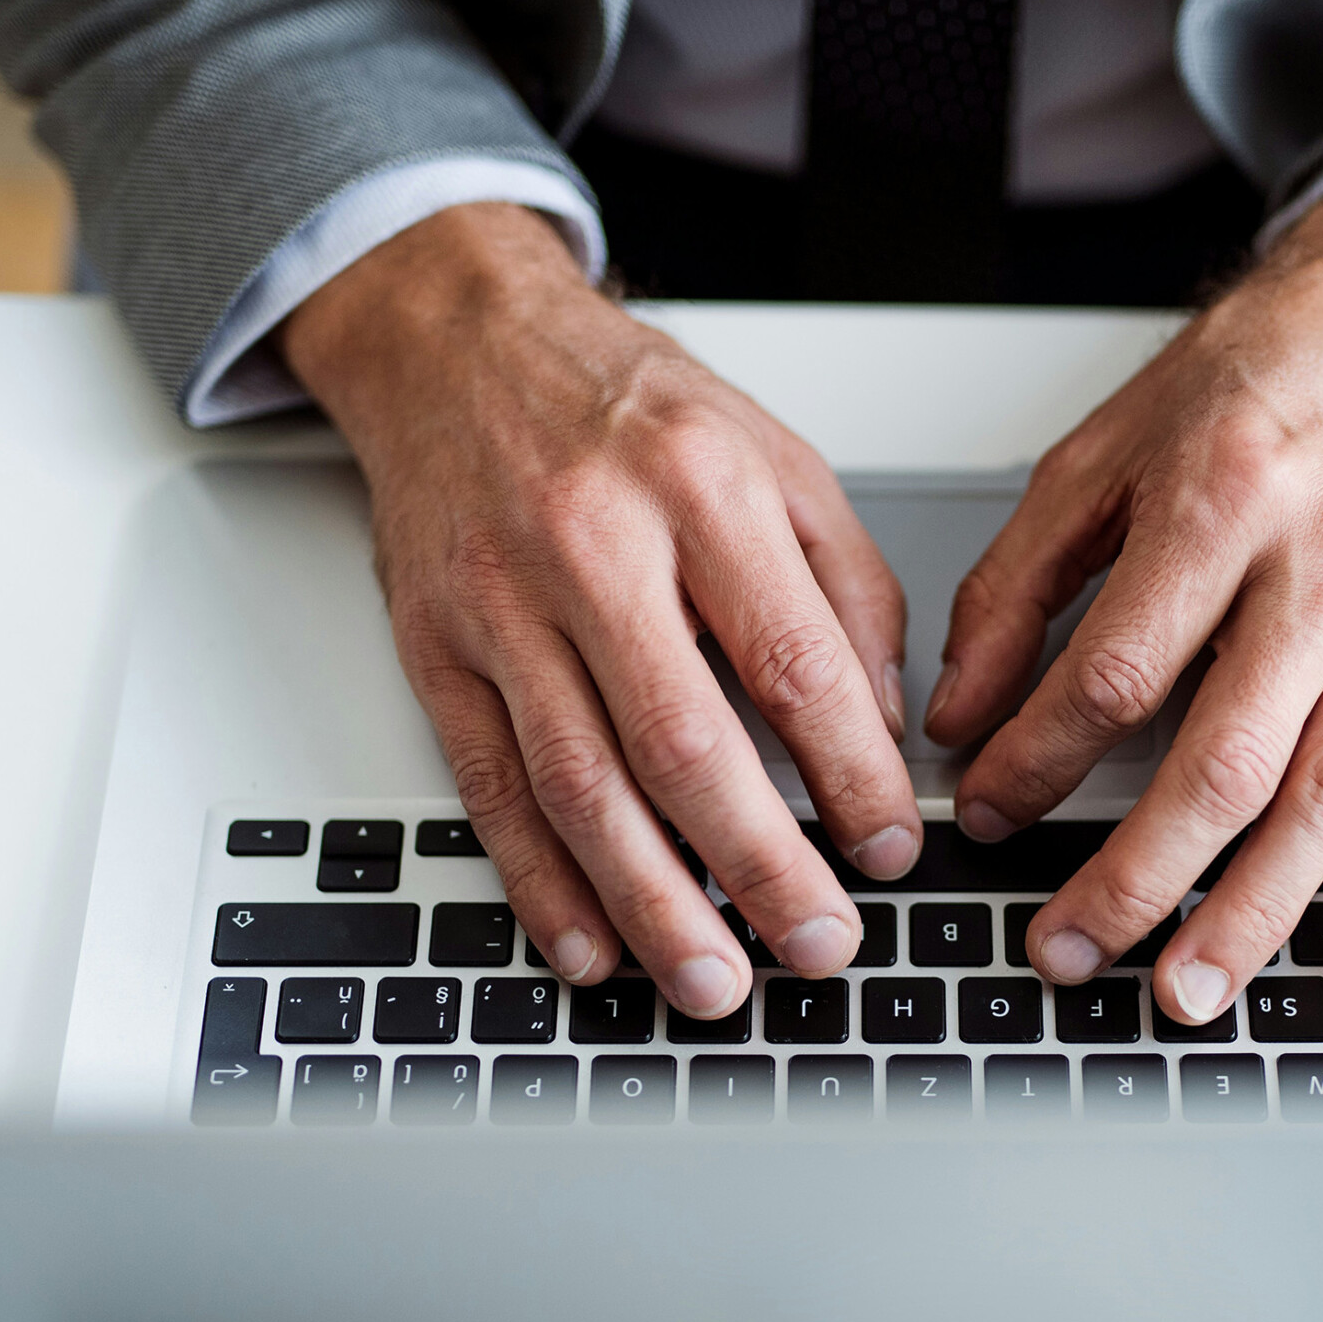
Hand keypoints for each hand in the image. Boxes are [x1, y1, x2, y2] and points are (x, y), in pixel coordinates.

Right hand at [280, 203, 921, 1016]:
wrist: (455, 339)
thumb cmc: (623, 405)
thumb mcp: (774, 456)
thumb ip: (846, 588)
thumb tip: (881, 727)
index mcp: (702, 487)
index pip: (795, 662)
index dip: (851, 776)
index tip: (888, 848)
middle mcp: (595, 544)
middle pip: (685, 743)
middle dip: (762, 867)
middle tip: (818, 944)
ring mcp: (501, 604)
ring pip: (580, 786)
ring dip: (651, 903)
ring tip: (712, 982)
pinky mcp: (434, 649)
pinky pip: (488, 788)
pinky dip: (539, 884)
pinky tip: (589, 946)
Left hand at [923, 185, 1322, 1023]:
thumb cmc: (1244, 389)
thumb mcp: (1097, 456)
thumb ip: (1016, 587)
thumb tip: (955, 714)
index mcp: (1223, 504)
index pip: (1119, 672)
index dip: (1038, 759)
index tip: (985, 815)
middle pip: (1227, 760)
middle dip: (1138, 877)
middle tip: (1067, 948)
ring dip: (1256, 911)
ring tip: (1188, 992)